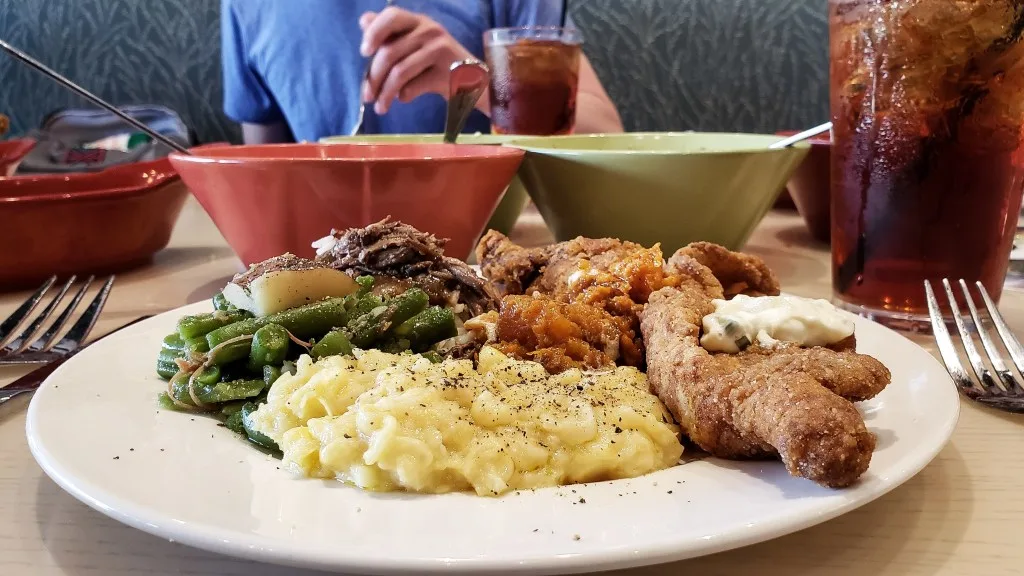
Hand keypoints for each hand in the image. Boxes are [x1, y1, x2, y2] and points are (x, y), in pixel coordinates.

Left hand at [359, 7, 474, 113]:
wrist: (473, 81)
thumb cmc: (438, 63)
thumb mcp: (415, 44)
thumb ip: (391, 34)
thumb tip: (364, 22)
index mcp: (418, 21)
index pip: (391, 16)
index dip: (374, 33)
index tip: (364, 52)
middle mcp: (429, 30)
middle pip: (390, 52)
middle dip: (373, 77)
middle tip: (367, 95)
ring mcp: (440, 50)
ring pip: (400, 72)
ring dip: (385, 93)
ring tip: (380, 107)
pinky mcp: (447, 72)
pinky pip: (414, 87)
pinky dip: (404, 96)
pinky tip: (403, 99)